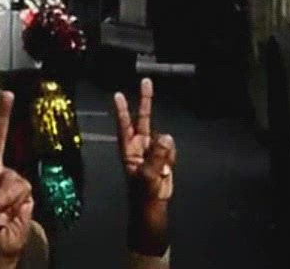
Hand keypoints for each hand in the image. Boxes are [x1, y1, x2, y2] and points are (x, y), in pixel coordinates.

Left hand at [0, 93, 34, 268]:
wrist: (1, 252)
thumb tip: (4, 191)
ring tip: (2, 212)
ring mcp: (7, 181)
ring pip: (14, 176)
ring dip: (10, 196)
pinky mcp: (23, 191)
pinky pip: (25, 189)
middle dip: (3, 116)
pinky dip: (19, 202)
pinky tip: (14, 212)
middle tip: (6, 95)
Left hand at [114, 78, 174, 255]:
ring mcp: (152, 152)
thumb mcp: (148, 176)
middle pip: (143, 120)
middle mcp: (139, 147)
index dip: (122, 111)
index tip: (117, 94)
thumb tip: (166, 137)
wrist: (153, 209)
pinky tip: (167, 170)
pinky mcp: (164, 158)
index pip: (125, 126)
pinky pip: (171, 149)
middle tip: (146, 82)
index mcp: (129, 151)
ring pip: (163, 138)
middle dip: (146, 101)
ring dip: (165, 149)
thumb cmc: (143, 195)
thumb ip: (158, 155)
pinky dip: (171, 157)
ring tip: (162, 169)